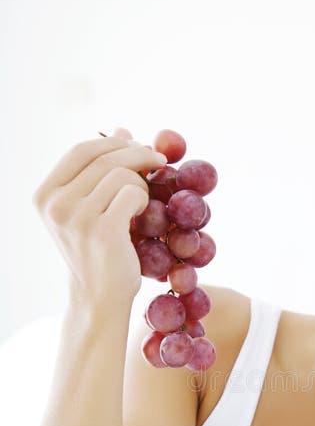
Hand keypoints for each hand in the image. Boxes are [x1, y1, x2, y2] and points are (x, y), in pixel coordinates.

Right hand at [33, 127, 167, 305]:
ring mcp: (77, 217)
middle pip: (105, 157)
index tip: (138, 145)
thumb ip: (102, 171)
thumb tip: (122, 129)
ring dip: (142, 185)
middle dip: (137, 154)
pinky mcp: (103, 230)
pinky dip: (145, 200)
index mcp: (45, 195)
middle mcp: (56, 204)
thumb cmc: (98, 251)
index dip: (114, 142)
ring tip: (142, 205)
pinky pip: (134, 194)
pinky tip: (142, 217)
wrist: (99, 297)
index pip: (81, 150)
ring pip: (122, 175)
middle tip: (158, 162)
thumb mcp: (92, 208)